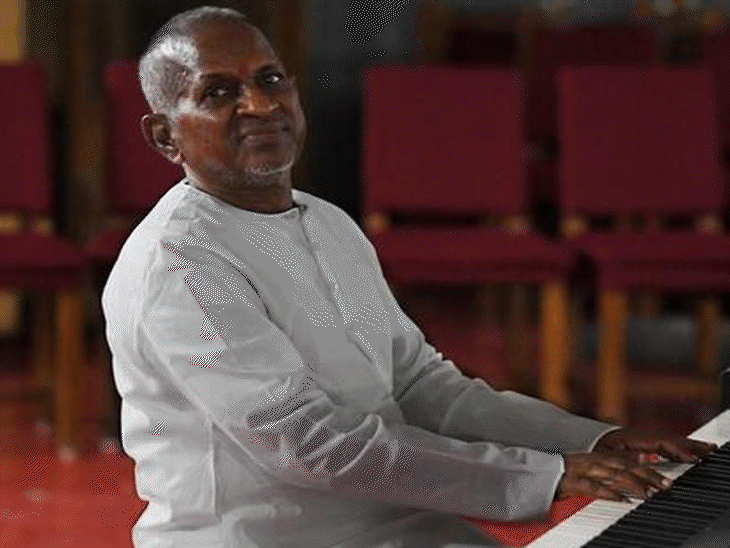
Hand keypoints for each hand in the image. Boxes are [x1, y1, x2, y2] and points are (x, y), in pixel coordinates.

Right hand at [556, 452, 671, 501]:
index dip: (646, 467)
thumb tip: (627, 480)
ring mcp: (582, 471)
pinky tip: (623, 500)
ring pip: (612, 475)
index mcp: (596, 457)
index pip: (626, 461)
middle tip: (667, 485)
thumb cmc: (561, 474)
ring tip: (650, 493)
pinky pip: (593, 487)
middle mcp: (592, 462)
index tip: (665, 476)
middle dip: (647, 475)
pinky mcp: (572, 482)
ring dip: (633, 483)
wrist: (534, 473)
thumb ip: (606, 473)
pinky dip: (609, 493)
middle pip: (624, 467)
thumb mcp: (585, 470)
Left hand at [593, 428, 716, 462]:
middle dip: (690, 445)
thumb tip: (643, 461)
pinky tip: (688, 453)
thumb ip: (625, 460)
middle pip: (668, 438)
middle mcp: (637, 434)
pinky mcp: (640, 442)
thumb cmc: (592, 451)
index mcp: (630, 436)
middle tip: (711, 450)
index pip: (660, 442)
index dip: (677, 450)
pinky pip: (664, 442)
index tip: (693, 458)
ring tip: (707, 450)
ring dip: (688, 445)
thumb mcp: (606, 458)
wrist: (583, 442)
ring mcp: (640, 437)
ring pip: (668, 440)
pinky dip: (678, 446)